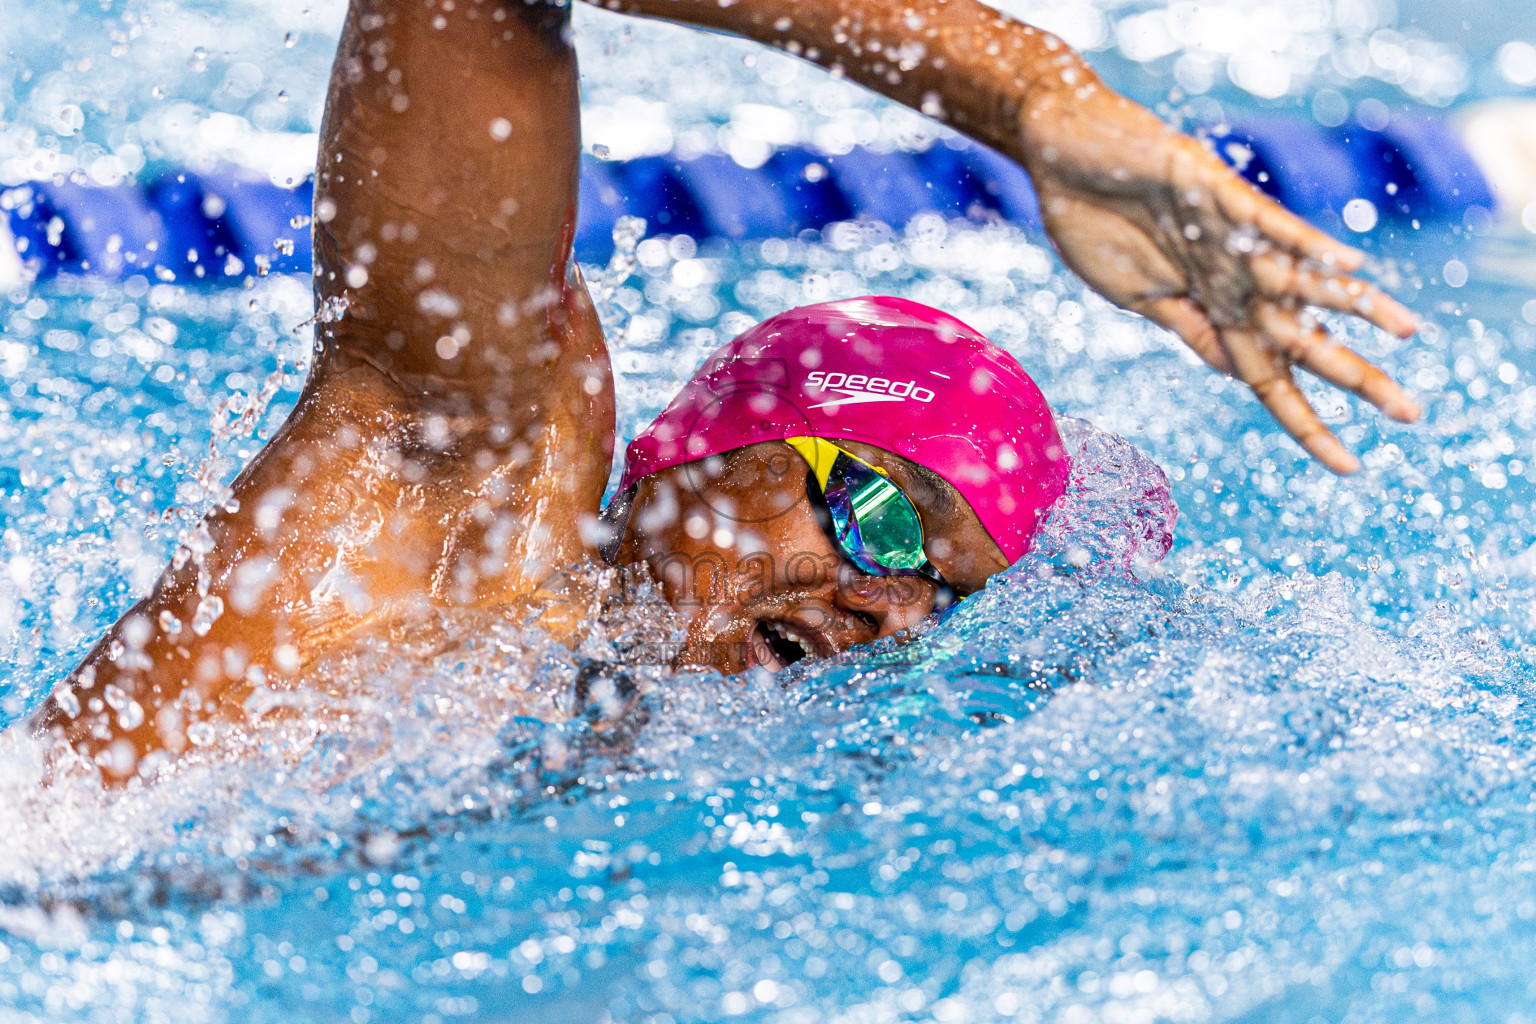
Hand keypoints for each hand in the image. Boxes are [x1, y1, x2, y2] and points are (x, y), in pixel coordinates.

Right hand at [1018, 78, 1419, 473]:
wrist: (1063, 154)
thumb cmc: (1092, 223)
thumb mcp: (1139, 298)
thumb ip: (1192, 329)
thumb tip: (1241, 375)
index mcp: (1211, 312)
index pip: (1270, 379)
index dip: (1307, 422)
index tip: (1347, 466)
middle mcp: (1232, 281)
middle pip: (1301, 339)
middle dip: (1354, 377)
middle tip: (1410, 414)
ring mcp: (1228, 240)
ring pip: (1302, 282)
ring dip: (1355, 308)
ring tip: (1406, 334)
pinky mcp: (1216, 195)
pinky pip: (1269, 224)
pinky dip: (1306, 244)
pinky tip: (1349, 263)